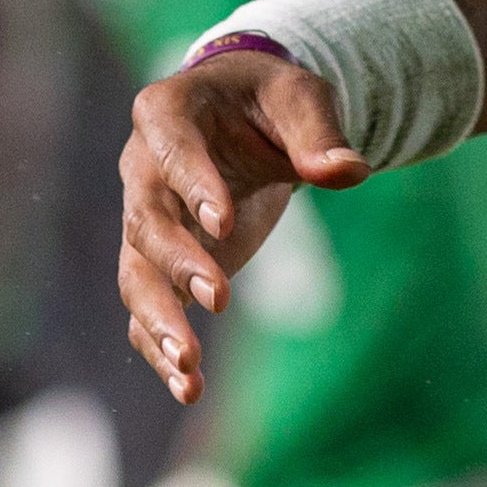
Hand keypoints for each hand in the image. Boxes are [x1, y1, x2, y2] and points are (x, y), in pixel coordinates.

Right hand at [115, 51, 369, 403]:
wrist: (249, 116)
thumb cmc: (271, 98)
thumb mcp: (301, 96)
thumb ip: (319, 134)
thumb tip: (349, 171)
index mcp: (167, 111)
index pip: (171, 148)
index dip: (193, 183)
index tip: (224, 223)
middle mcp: (142, 168)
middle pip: (145, 222)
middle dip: (178, 263)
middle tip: (221, 298)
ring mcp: (145, 220)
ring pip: (137, 276)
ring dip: (159, 322)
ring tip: (189, 366)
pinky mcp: (160, 264)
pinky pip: (148, 310)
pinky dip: (161, 349)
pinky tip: (190, 390)